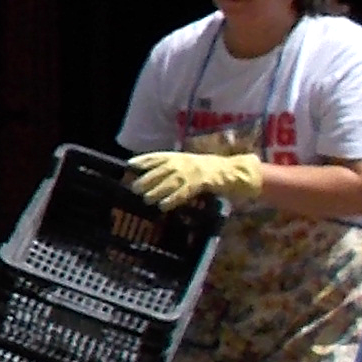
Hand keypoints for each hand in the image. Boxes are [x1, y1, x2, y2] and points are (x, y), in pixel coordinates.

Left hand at [130, 149, 261, 211]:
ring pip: (170, 181)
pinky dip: (173, 199)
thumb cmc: (208, 169)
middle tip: (134, 189)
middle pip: (161, 170)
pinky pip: (184, 191)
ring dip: (157, 190)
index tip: (130, 165)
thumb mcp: (188, 164)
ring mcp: (192, 171)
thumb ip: (172, 168)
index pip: (158, 156)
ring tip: (146, 199)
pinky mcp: (201, 182)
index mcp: (179, 156)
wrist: (232, 171)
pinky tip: (163, 206)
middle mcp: (183, 162)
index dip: (144, 160)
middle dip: (147, 179)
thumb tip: (151, 177)